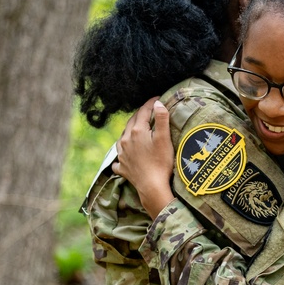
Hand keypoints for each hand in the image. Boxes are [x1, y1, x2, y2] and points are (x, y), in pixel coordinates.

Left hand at [112, 97, 175, 218]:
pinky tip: (125, 155)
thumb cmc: (161, 162)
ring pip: (123, 137)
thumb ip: (161, 119)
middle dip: (140, 115)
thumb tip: (158, 103)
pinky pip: (119, 157)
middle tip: (148, 111)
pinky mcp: (122, 166)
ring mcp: (122, 154)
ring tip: (136, 130)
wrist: (152, 186)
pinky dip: (122, 153)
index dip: (150, 103)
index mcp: (137, 131)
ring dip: (129, 131)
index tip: (158, 98)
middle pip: (131, 122)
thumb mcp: (164, 139)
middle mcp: (125, 140)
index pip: (143, 112)